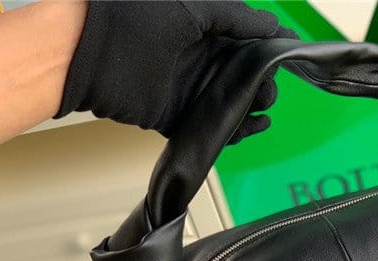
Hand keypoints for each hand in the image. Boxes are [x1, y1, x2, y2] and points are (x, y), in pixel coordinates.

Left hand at [56, 1, 297, 141]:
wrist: (86, 55)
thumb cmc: (131, 20)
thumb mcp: (192, 7)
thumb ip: (235, 17)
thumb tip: (273, 26)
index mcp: (207, 28)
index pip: (250, 39)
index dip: (272, 47)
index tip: (291, 54)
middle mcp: (202, 58)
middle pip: (248, 75)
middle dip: (265, 81)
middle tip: (269, 87)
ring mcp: (191, 88)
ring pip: (235, 102)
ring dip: (254, 105)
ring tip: (262, 106)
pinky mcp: (179, 116)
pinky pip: (213, 126)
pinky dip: (236, 131)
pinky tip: (253, 125)